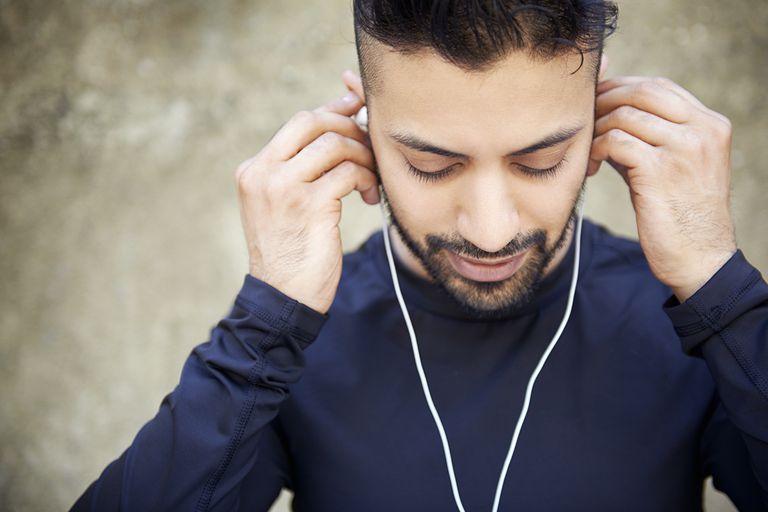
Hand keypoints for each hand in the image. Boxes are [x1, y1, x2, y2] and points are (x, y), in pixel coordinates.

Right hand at [235, 76, 378, 313]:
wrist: (282, 297)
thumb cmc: (290, 253)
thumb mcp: (282, 206)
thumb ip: (298, 171)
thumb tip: (336, 132)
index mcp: (253, 169)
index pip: (298, 122)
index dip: (333, 111)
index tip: (356, 109)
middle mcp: (263, 173)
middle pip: (313, 122)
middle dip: (350, 128)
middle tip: (369, 148)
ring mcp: (283, 187)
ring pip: (335, 145)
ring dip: (363, 157)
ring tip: (369, 179)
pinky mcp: (309, 205)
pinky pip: (348, 172)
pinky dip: (365, 178)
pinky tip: (368, 195)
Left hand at [590, 75, 736, 301]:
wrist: (699, 257)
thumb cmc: (680, 214)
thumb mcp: (673, 166)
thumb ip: (650, 138)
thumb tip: (608, 115)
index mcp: (710, 124)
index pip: (659, 87)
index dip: (622, 88)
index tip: (597, 102)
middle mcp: (702, 130)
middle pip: (641, 92)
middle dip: (604, 102)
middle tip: (583, 121)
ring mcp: (684, 148)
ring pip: (624, 116)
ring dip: (596, 129)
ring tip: (587, 150)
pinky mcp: (660, 169)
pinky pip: (615, 141)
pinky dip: (595, 149)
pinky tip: (590, 166)